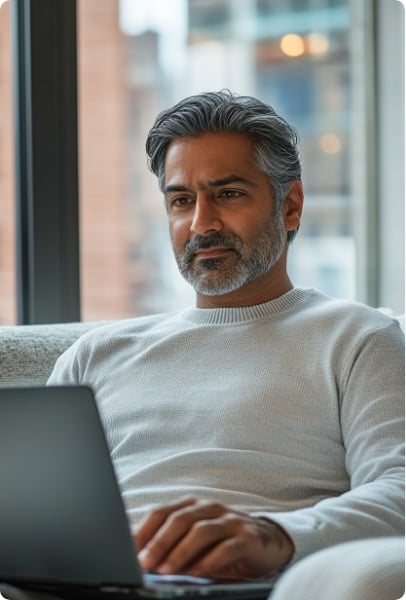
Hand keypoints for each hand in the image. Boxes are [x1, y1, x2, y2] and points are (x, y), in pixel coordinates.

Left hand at [135, 497, 293, 579]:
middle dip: (159, 542)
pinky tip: (196, 573)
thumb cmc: (222, 543)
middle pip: (180, 519)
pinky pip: (226, 547)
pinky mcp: (248, 537)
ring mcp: (230, 520)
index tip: (128, 552)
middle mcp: (210, 508)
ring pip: (201, 531)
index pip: (162, 512)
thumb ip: (171, 544)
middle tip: (144, 563)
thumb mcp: (194, 541)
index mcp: (192, 506)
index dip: (143, 531)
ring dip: (180, 552)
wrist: (267, 542)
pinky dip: (209, 561)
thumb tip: (139, 558)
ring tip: (166, 570)